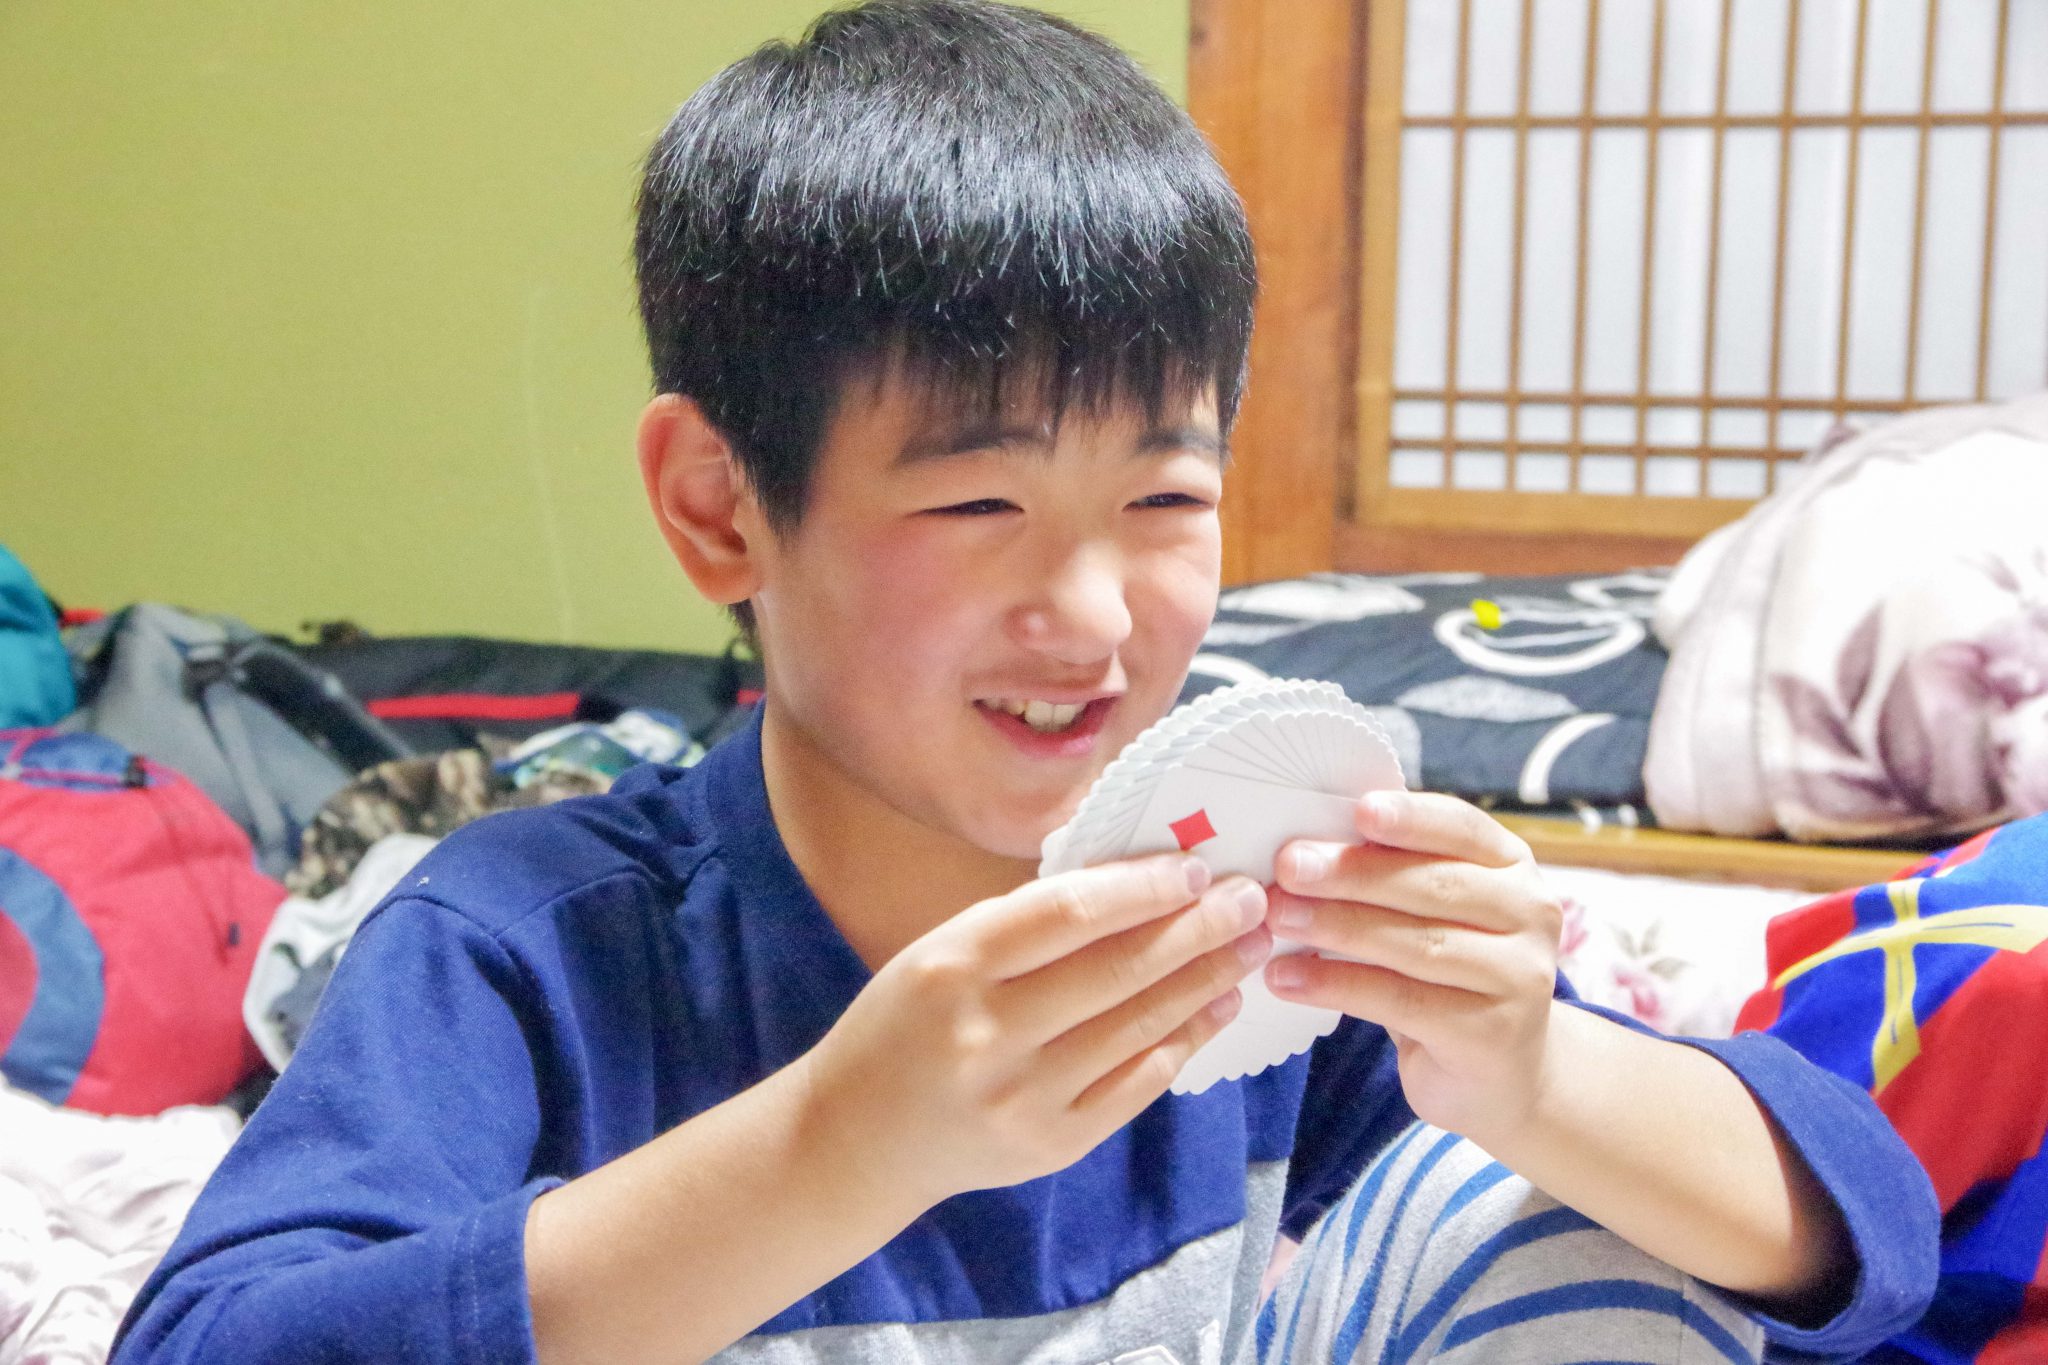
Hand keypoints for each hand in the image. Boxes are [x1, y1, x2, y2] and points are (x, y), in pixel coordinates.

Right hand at [798, 854, 1273, 1208]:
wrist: (858, 1138)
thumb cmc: (905, 1024)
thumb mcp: (941, 952)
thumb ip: (1025, 924)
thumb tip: (1136, 883)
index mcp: (953, 966)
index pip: (1068, 914)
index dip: (1142, 887)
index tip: (1196, 866)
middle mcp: (988, 1033)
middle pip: (1117, 970)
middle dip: (1197, 929)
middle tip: (1251, 899)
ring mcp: (1023, 1097)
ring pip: (1138, 1027)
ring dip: (1205, 981)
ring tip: (1247, 948)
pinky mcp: (1052, 1144)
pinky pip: (1138, 1084)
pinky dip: (1184, 1040)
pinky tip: (1215, 1008)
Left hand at [1264, 791, 1563, 1144]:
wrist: (1498, 1073)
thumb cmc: (1446, 973)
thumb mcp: (1431, 913)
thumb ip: (1392, 874)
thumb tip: (1306, 845)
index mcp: (1511, 867)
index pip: (1462, 828)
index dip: (1411, 818)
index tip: (1359, 809)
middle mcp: (1529, 914)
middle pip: (1432, 886)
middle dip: (1352, 873)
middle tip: (1288, 867)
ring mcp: (1518, 976)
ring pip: (1416, 944)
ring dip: (1337, 927)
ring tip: (1279, 918)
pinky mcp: (1490, 1033)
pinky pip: (1400, 1001)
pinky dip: (1336, 986)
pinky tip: (1287, 979)